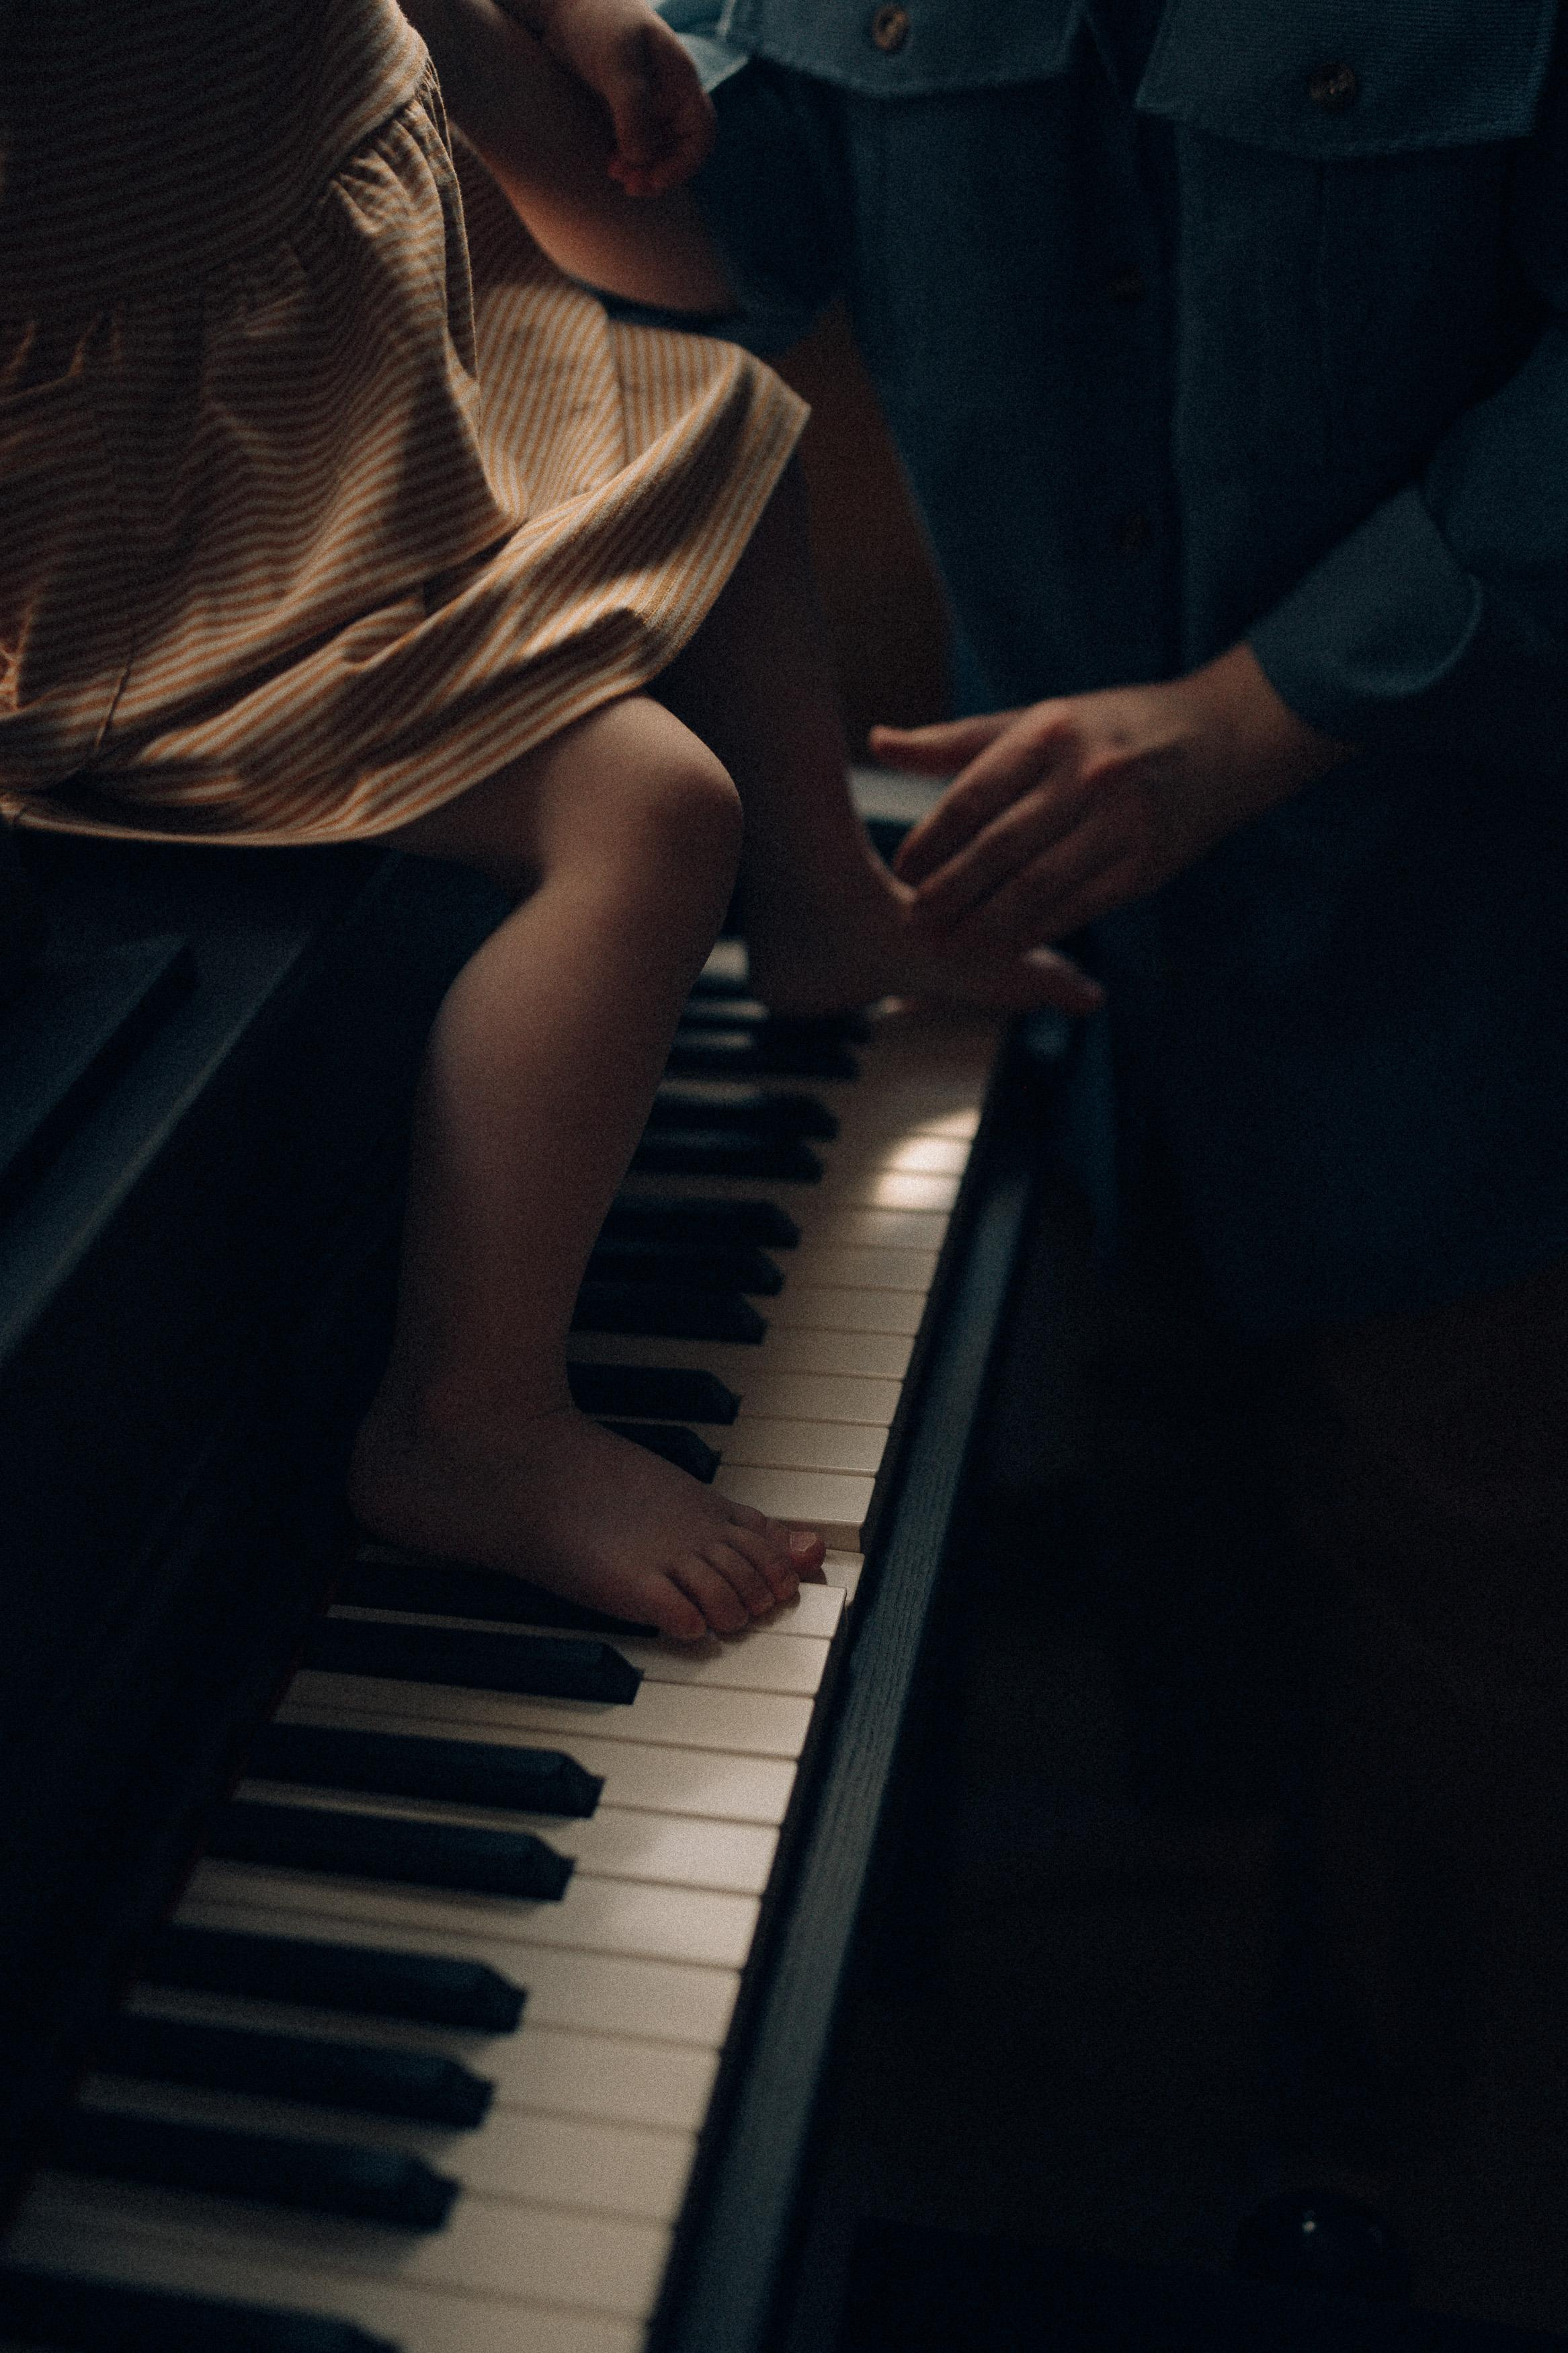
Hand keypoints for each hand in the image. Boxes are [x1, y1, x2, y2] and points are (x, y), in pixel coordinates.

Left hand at [510, 0, 714, 192]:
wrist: (567, 6)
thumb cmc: (598, 23)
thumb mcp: (617, 61)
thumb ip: (631, 109)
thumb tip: (640, 159)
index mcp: (681, 83)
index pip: (701, 135)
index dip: (683, 164)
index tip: (654, 180)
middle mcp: (669, 98)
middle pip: (679, 150)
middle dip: (658, 173)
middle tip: (629, 186)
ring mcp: (647, 106)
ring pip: (656, 152)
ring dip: (641, 171)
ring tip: (615, 176)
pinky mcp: (622, 112)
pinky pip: (633, 146)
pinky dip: (625, 161)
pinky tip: (608, 164)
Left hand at [876, 646, 1348, 958]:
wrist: (1220, 739)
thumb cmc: (1109, 729)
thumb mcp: (1039, 721)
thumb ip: (957, 742)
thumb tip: (878, 743)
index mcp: (1050, 732)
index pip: (975, 793)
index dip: (933, 836)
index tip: (903, 870)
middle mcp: (1087, 775)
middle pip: (1001, 847)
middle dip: (951, 891)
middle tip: (913, 922)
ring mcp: (1121, 822)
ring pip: (1039, 886)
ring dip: (988, 924)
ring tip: (949, 946)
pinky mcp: (1147, 864)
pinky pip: (1081, 906)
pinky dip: (1039, 929)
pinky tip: (1005, 946)